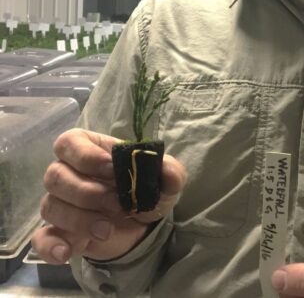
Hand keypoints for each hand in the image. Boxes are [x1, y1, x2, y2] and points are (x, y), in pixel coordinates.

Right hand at [31, 129, 186, 263]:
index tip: (111, 169)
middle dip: (87, 191)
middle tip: (117, 203)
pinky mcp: (60, 233)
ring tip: (107, 229)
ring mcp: (62, 204)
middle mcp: (69, 174)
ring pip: (50, 206)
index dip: (85, 155)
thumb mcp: (164, 181)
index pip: (69, 142)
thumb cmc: (146, 191)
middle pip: (55, 175)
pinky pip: (41, 238)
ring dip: (79, 218)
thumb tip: (169, 172)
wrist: (143, 226)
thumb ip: (170, 172)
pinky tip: (67, 252)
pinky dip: (50, 245)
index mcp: (91, 150)